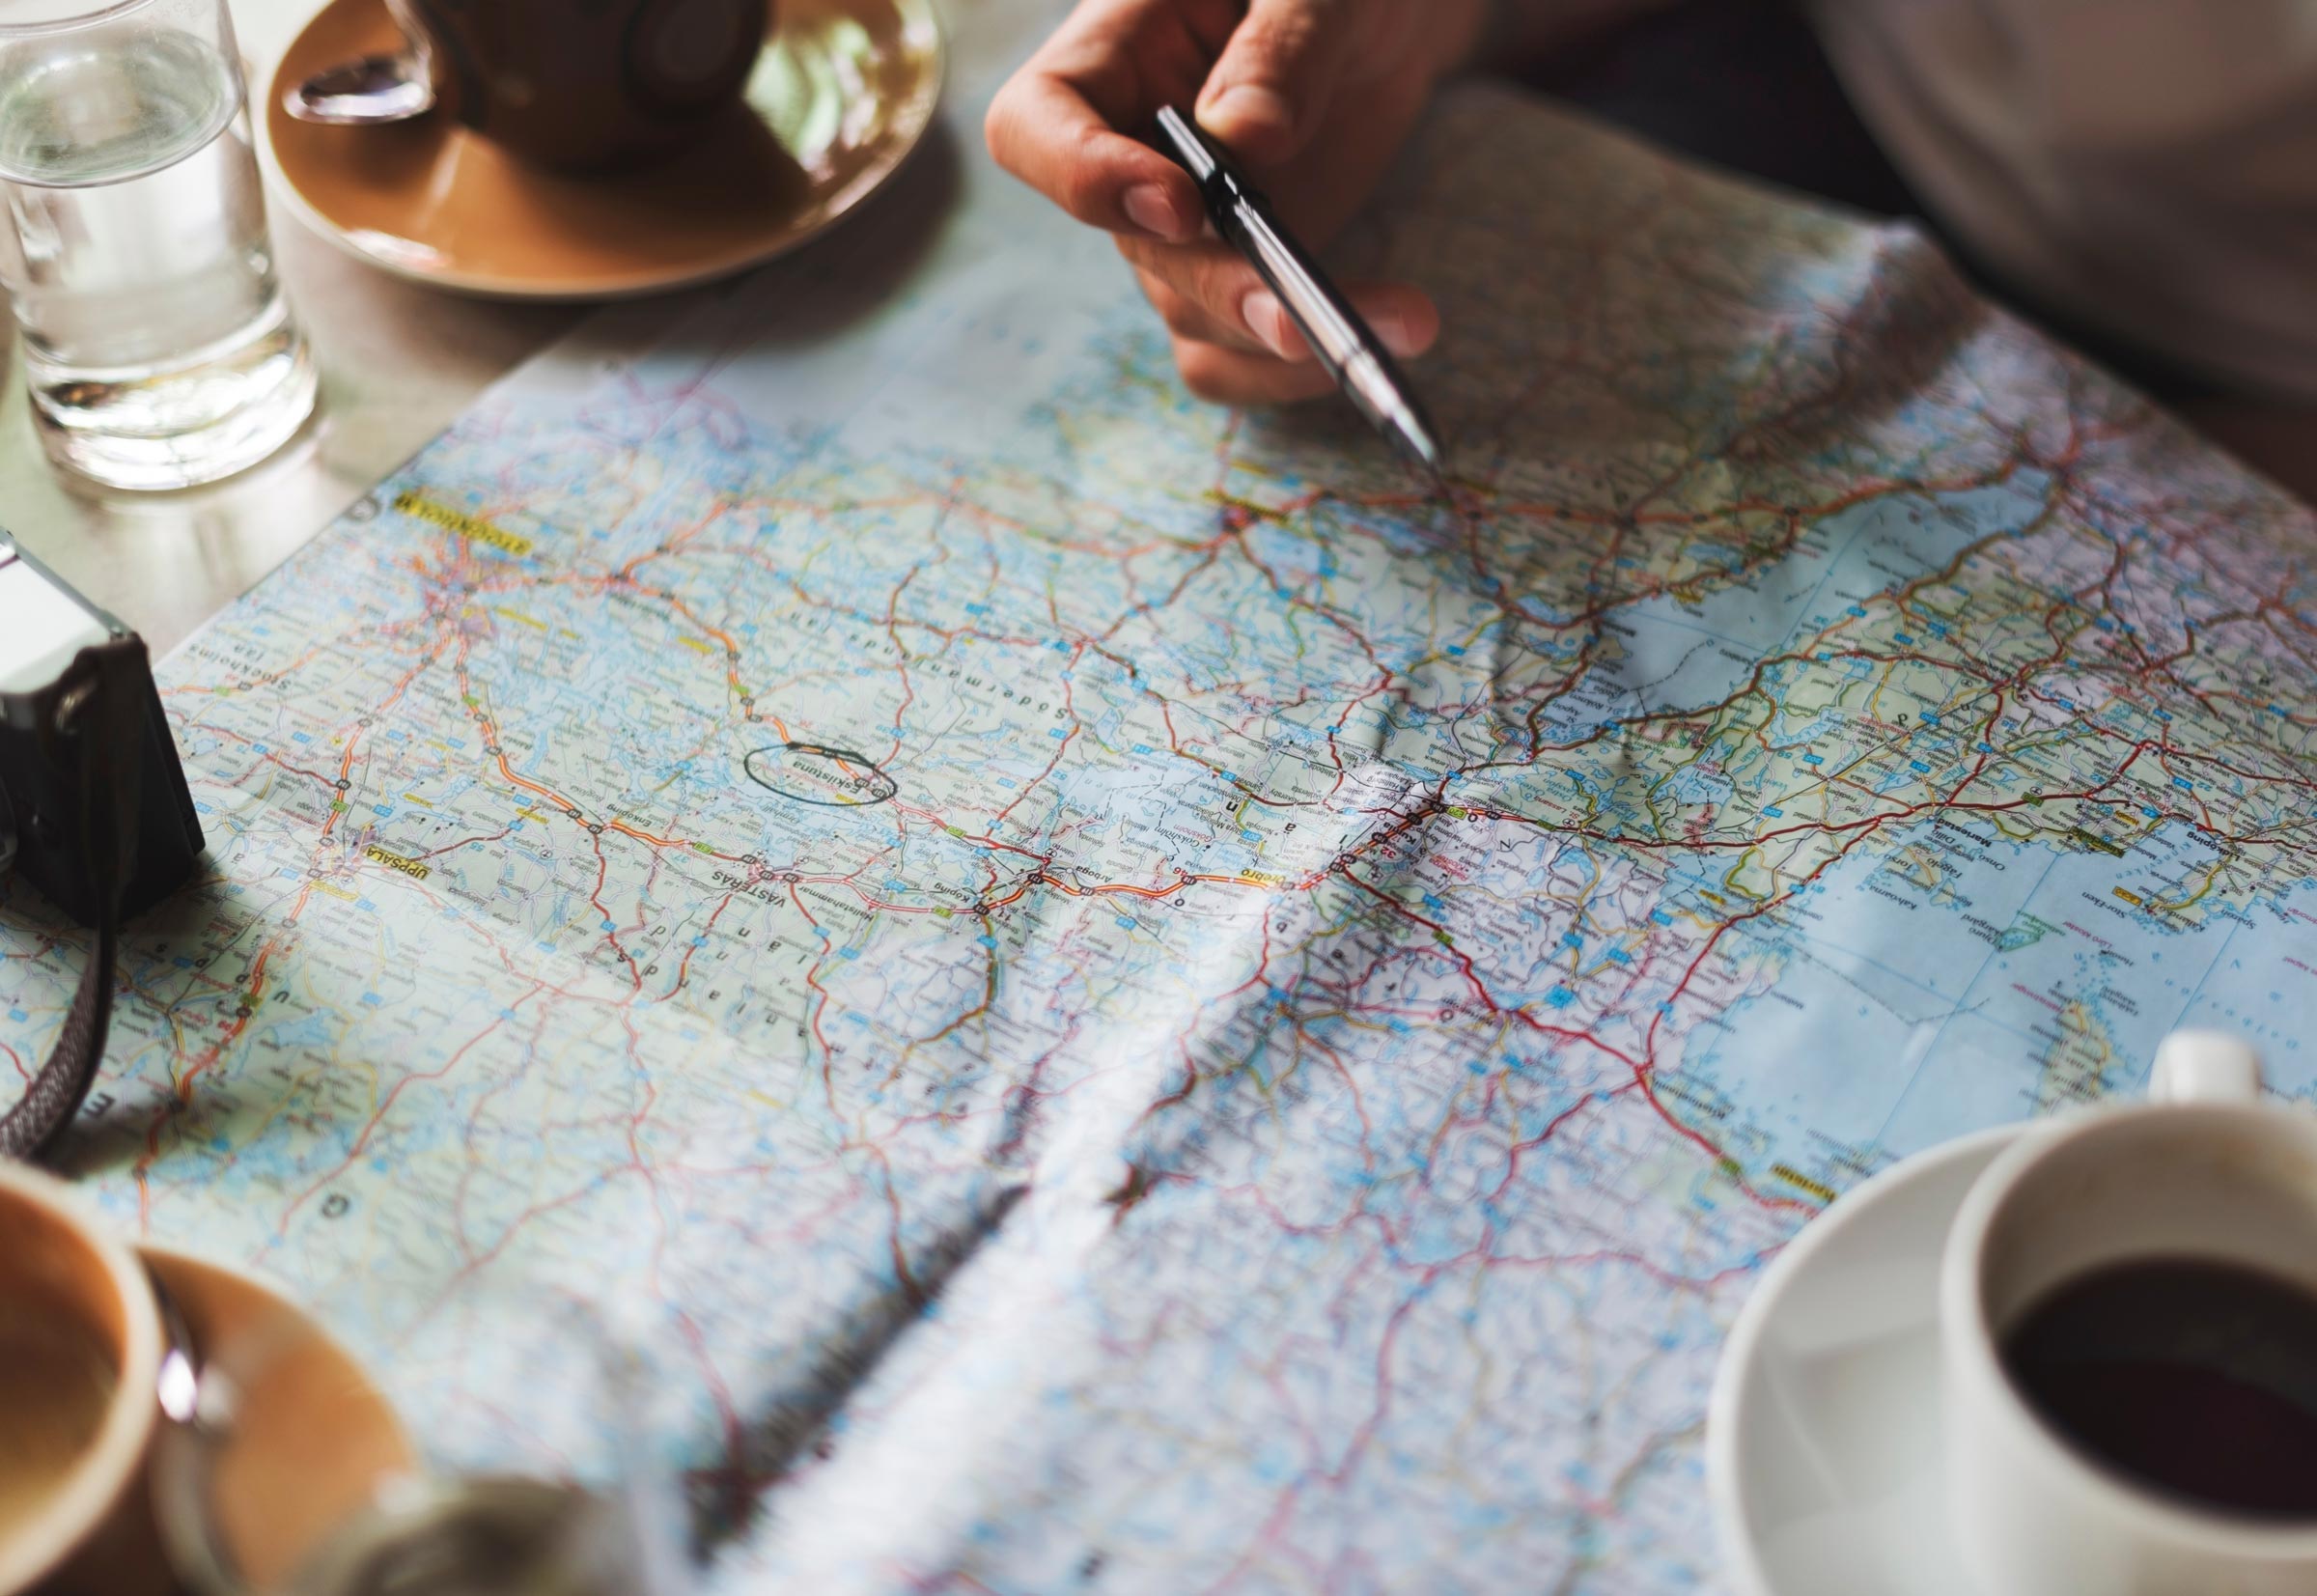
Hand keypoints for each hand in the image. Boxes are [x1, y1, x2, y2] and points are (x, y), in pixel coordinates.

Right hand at [985, 0, 1486, 404]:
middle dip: (1224, 288)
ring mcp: (1182, 231)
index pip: (1036, 129)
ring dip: (1285, 344)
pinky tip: (1392, 333)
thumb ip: (1281, 45)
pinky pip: (1242, 354)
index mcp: (1112, 56)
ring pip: (1194, 320)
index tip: (1176, 203)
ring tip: (1402, 322)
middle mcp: (1129, 156)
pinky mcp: (1241, 277)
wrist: (1387, 15)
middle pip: (1141, 250)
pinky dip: (1306, 367)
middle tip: (1301, 316)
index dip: (1085, 180)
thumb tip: (1247, 140)